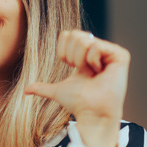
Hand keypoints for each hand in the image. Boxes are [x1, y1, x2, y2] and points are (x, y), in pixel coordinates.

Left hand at [24, 30, 129, 146]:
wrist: (91, 112)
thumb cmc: (78, 103)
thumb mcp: (58, 91)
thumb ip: (43, 88)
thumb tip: (25, 90)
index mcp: (86, 54)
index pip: (68, 34)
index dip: (63, 52)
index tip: (72, 68)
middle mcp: (99, 50)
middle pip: (75, 34)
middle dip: (72, 56)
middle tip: (83, 72)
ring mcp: (111, 52)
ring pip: (85, 39)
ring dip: (81, 60)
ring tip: (91, 73)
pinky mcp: (120, 55)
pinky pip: (96, 46)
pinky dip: (92, 61)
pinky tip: (100, 72)